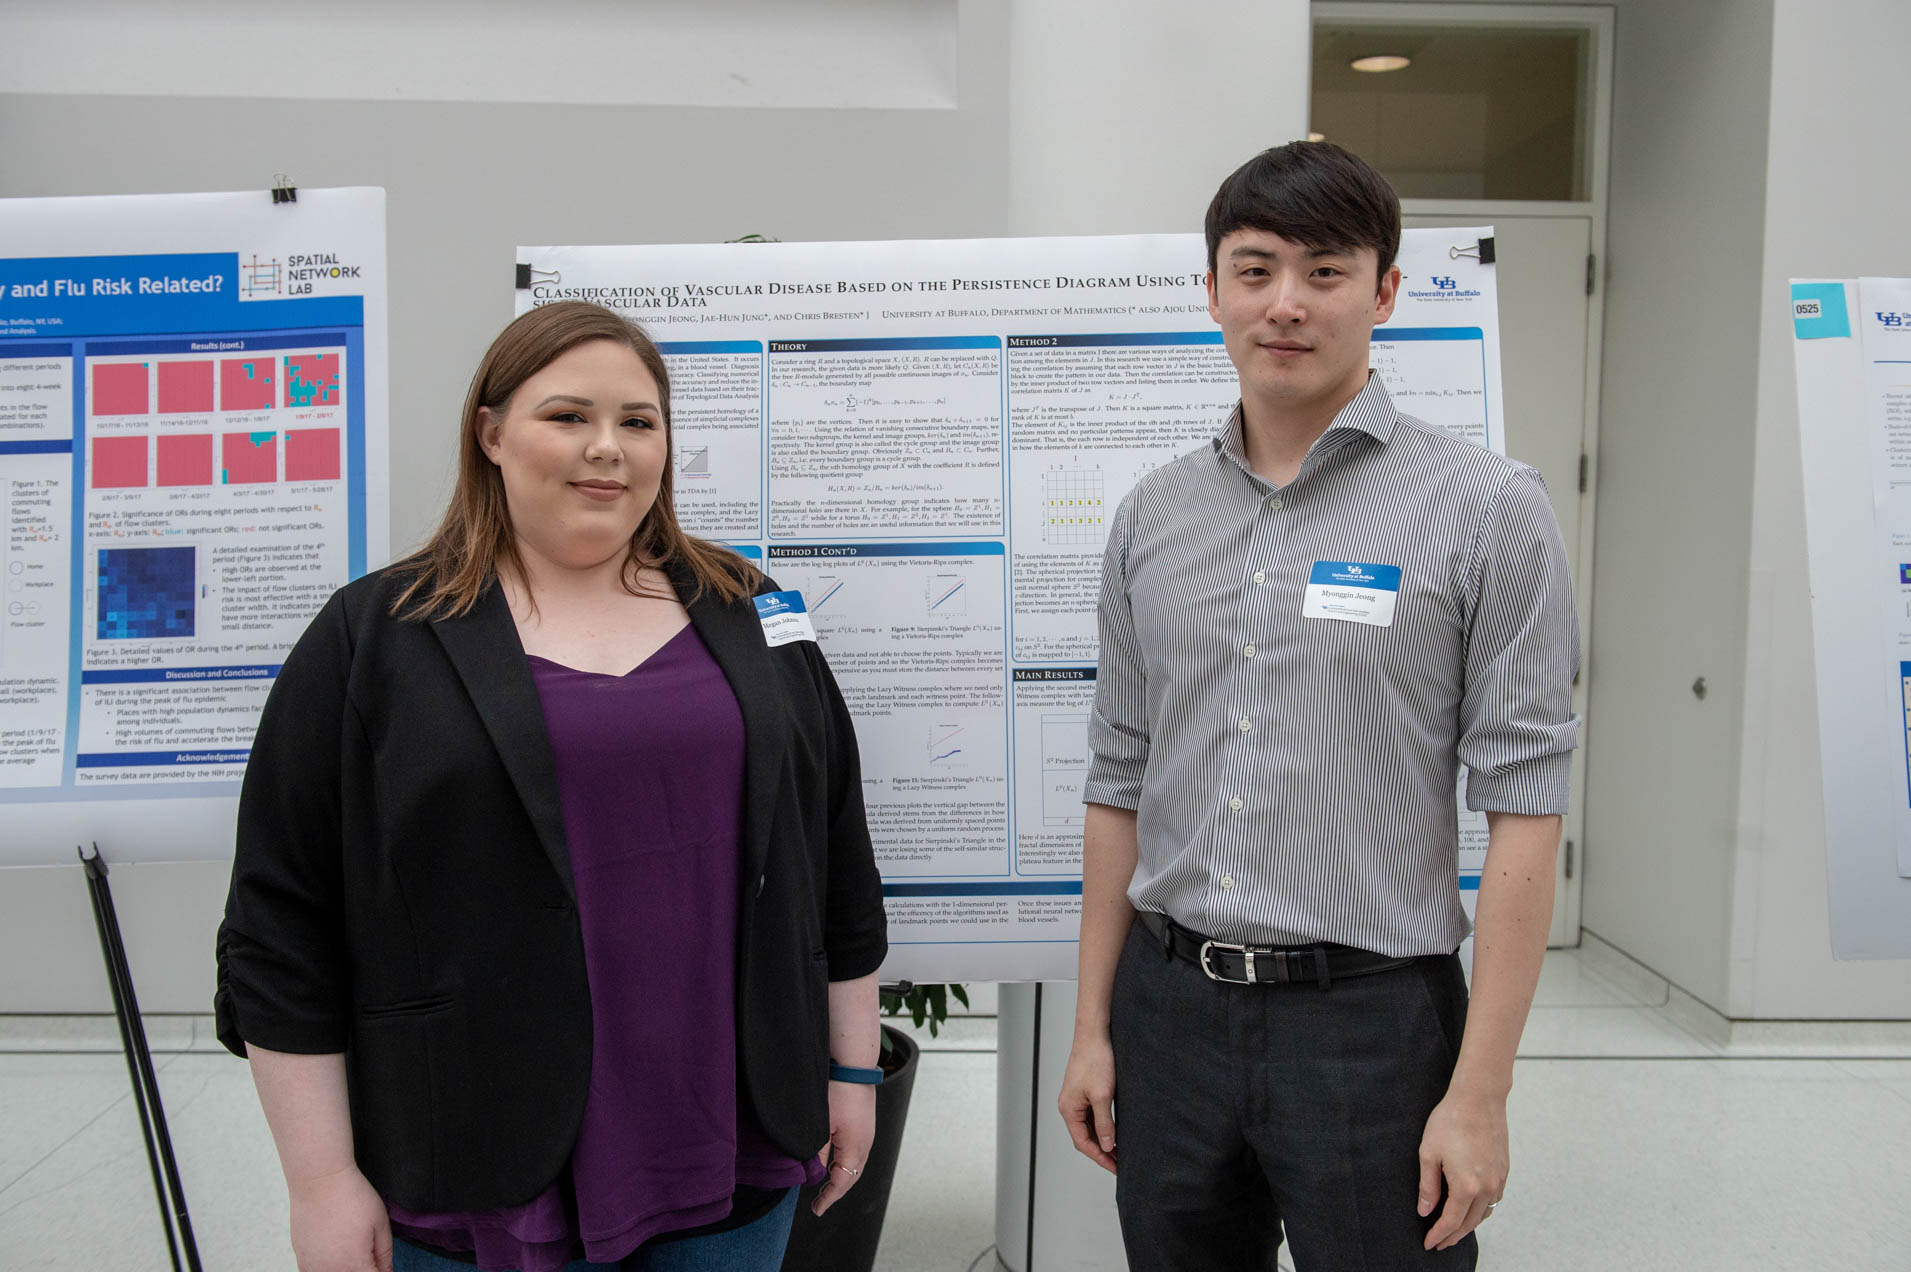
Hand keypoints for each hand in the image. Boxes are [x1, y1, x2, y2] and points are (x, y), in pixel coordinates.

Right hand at [287, 1164, 392, 1271]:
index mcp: (356, 1265)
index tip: (383, 1265)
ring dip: (346, 1269)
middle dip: (366, 1268)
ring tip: (351, 1248)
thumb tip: (387, 1271)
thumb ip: (385, 1253)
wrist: (320, 1180)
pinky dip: (326, 1268)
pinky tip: (333, 1256)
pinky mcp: (301, 1257)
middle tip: (368, 1250)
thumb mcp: (381, 1223)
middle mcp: (332, 1271)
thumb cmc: (351, 1196)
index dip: (382, 1271)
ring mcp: (313, 1266)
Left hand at [812, 1080, 876, 1215]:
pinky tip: (833, 1163)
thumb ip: (817, 1152)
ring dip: (841, 1178)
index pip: (842, 1182)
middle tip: (819, 1202)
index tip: (816, 1210)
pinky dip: (845, 1165)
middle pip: (852, 1177)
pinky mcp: (865, 1127)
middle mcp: (865, 1144)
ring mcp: (867, 1135)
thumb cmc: (837, 1091)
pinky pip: (856, 1154)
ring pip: (855, 1166)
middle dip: (836, 1192)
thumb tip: (812, 1173)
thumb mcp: (821, 1125)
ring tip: (824, 1186)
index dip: (828, 1198)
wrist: (853, 1066)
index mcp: (855, 1148)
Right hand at [1057, 1032, 1117, 1172]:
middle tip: (1121, 1163)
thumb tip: (1106, 1146)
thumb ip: (1104, 1123)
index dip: (1100, 1157)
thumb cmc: (1096, 1059)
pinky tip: (1115, 1131)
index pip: (1082, 1142)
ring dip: (1103, 1139)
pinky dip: (1103, 1126)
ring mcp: (1076, 1098)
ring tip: (1120, 1151)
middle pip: (1084, 1137)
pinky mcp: (1085, 1091)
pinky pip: (1092, 1115)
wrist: (1095, 1033)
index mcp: (1069, 1109)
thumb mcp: (1102, 1096)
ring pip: (1088, 1127)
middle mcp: (1069, 1106)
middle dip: (1102, 1151)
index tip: (1116, 1167)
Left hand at [1416, 1086, 1507, 1250]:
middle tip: (1440, 1243)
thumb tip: (1425, 1211)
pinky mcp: (1505, 1169)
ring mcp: (1499, 1179)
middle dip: (1454, 1236)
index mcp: (1466, 1187)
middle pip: (1470, 1222)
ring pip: (1485, 1213)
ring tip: (1455, 1229)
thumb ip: (1428, 1186)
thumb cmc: (1450, 1121)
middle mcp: (1487, 1188)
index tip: (1429, 1244)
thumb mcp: (1429, 1153)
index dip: (1439, 1235)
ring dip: (1469, 1224)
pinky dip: (1483, 1209)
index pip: (1451, 1222)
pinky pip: (1495, 1199)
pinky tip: (1474, 1207)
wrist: (1479, 1098)